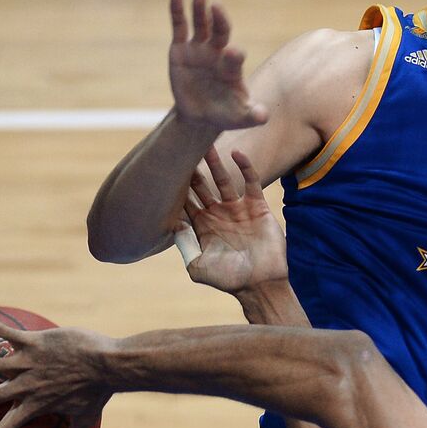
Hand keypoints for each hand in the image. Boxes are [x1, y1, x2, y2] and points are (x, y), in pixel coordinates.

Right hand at [168, 0, 268, 129]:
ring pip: (201, 24)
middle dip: (219, 20)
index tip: (234, 53)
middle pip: (220, 32)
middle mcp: (217, 53)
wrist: (202, 115)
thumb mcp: (240, 118)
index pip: (235, 57)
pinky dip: (178, 9)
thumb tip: (263, 117)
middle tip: (217, 7)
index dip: (235, 55)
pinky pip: (180, 25)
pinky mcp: (180, 48)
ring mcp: (199, 48)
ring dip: (200, 9)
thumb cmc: (226, 114)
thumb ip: (253, 115)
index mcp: (232, 67)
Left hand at [180, 148, 287, 294]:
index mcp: (203, 226)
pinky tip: (236, 154)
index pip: (186, 200)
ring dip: (215, 163)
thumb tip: (171, 222)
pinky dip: (245, 167)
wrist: (261, 284)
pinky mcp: (257, 206)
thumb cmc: (228, 280)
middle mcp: (219, 214)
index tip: (165, 166)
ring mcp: (238, 209)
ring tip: (207, 143)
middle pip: (202, 185)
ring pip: (224, 179)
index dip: (176, 185)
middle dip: (193, 169)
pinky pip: (251, 182)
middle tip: (182, 146)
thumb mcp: (197, 266)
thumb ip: (184, 245)